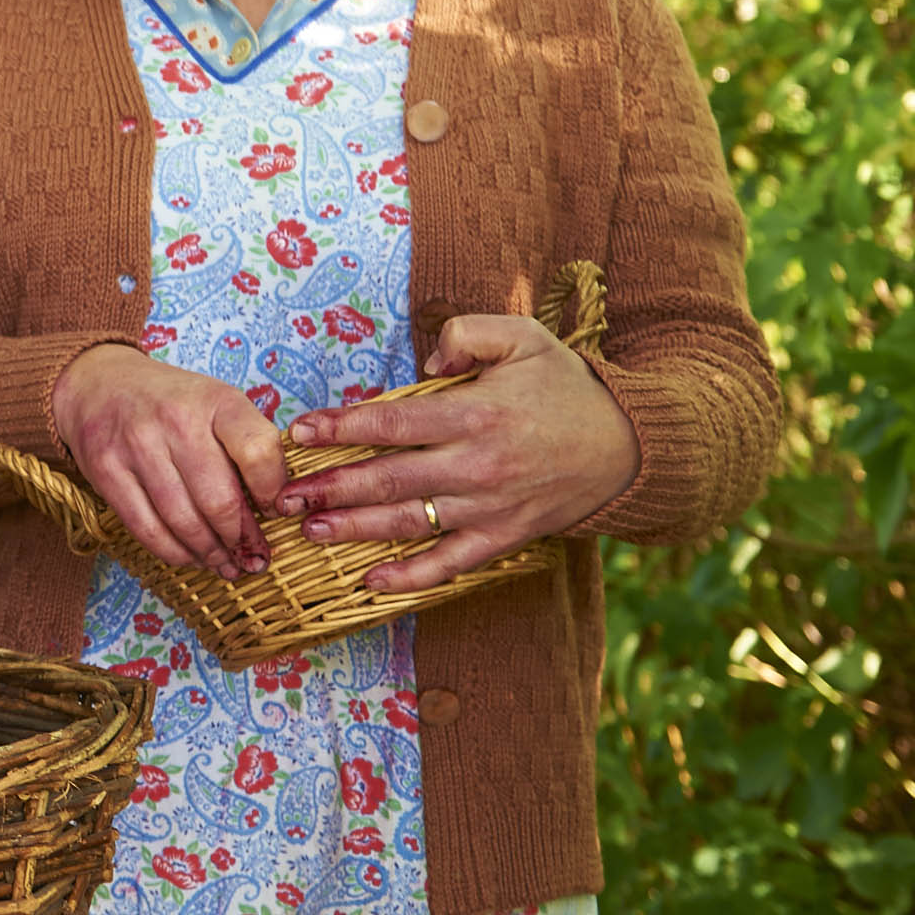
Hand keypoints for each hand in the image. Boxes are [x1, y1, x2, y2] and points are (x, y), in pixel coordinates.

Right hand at [48, 343, 290, 578]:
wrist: (96, 384)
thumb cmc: (171, 402)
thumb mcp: (217, 403)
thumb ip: (248, 444)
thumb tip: (275, 507)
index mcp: (215, 400)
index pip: (258, 451)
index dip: (273, 492)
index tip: (274, 511)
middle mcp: (175, 419)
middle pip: (220, 500)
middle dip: (242, 540)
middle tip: (253, 557)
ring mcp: (136, 445)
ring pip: (183, 522)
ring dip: (211, 553)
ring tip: (226, 565)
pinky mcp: (105, 470)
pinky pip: (147, 529)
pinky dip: (174, 553)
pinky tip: (190, 557)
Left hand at [276, 314, 640, 591]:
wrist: (629, 446)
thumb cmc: (566, 387)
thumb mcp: (523, 338)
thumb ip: (467, 333)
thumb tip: (427, 357)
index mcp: (475, 413)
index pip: (392, 421)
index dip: (342, 428)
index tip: (299, 433)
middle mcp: (478, 465)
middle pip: (390, 479)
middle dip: (331, 488)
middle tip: (284, 497)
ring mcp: (491, 507)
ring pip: (411, 523)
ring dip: (357, 530)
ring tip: (311, 532)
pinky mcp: (506, 538)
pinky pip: (451, 563)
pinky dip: (411, 577)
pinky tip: (371, 582)